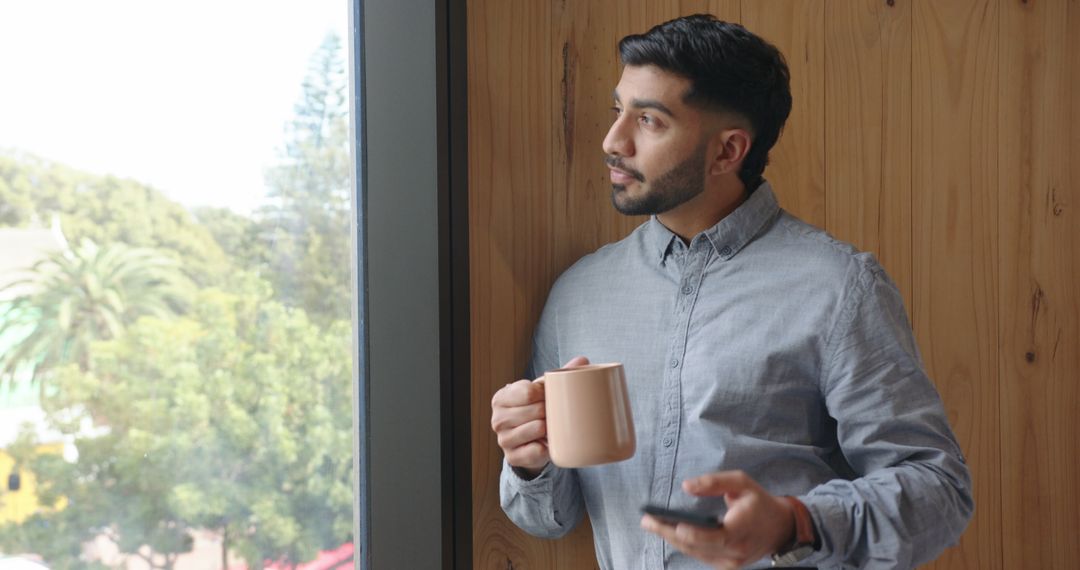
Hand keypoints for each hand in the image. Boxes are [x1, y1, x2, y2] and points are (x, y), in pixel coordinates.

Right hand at [491, 356, 588, 476]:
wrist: (529, 440)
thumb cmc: (536, 409)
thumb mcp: (543, 391)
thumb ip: (560, 374)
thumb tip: (583, 359)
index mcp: (501, 397)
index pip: (528, 392)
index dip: (545, 394)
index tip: (549, 396)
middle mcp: (497, 418)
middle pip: (535, 410)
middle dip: (550, 412)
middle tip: (554, 414)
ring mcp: (503, 439)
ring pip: (536, 429)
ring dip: (549, 429)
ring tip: (551, 427)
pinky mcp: (512, 457)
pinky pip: (536, 451)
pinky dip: (546, 447)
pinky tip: (547, 443)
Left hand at [640, 471, 794, 569]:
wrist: (780, 528)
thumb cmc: (758, 501)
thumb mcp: (741, 482)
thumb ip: (713, 482)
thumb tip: (686, 486)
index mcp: (742, 529)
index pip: (714, 537)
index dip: (692, 534)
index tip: (672, 524)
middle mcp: (736, 550)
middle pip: (697, 546)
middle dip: (668, 533)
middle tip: (647, 521)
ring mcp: (731, 562)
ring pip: (695, 553)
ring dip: (672, 539)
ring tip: (652, 524)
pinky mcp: (727, 566)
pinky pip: (700, 556)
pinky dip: (684, 544)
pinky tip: (669, 532)